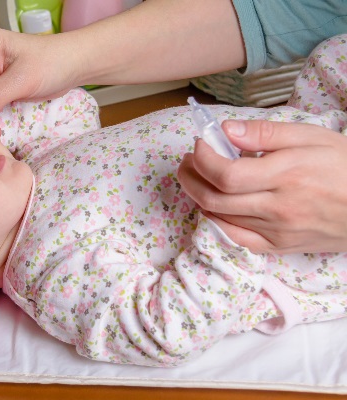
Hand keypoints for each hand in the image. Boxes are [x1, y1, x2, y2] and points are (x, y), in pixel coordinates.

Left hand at [178, 119, 346, 253]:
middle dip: (190, 177)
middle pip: (214, 198)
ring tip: (198, 177)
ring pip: (220, 218)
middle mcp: (278, 207)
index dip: (202, 159)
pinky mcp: (279, 247)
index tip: (199, 145)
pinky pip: (236, 239)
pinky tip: (213, 206)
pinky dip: (216, 223)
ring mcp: (277, 231)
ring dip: (199, 196)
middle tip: (188, 162)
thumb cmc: (346, 166)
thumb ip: (265, 133)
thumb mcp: (311, 137)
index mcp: (287, 175)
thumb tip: (225, 130)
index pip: (225, 174)